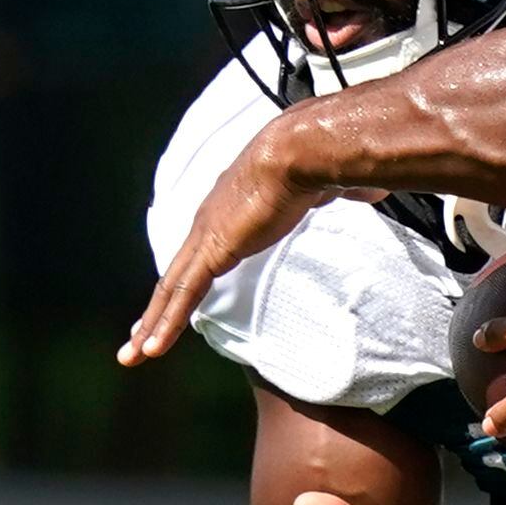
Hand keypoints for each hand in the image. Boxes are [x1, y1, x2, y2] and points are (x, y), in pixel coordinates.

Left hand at [124, 121, 338, 365]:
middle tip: (137, 337)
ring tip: (134, 354)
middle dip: (156, 309)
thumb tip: (372, 190)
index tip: (177, 301)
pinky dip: (166, 322)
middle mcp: (209, 221)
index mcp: (233, 208)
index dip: (187, 279)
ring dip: (152, 324)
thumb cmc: (319, 161)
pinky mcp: (212, 250)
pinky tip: (151, 349)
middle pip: (176, 274)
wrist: (303, 150)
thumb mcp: (328, 185)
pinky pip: (182, 294)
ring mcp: (206, 236)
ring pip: (170, 290)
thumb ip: (341, 191)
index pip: (202, 253)